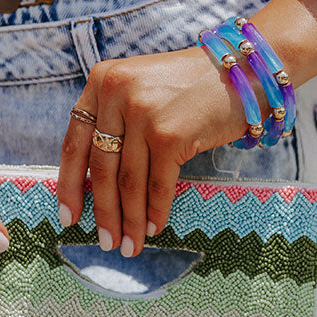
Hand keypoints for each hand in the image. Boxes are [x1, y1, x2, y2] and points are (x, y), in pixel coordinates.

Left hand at [57, 46, 261, 256]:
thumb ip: (117, 120)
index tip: (69, 216)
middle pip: (101, 167)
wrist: (247, 70)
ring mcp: (143, 112)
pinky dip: (155, 211)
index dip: (69, 184)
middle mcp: (117, 92)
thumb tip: (95, 184)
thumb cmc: (196, 85)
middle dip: (103, 212)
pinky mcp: (170, 134)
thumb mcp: (143, 88)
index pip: (76, 141)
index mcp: (103, 80)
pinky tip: (153, 228)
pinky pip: (156, 185)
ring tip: (129, 245)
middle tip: (104, 241)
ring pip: (128, 181)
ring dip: (128, 220)